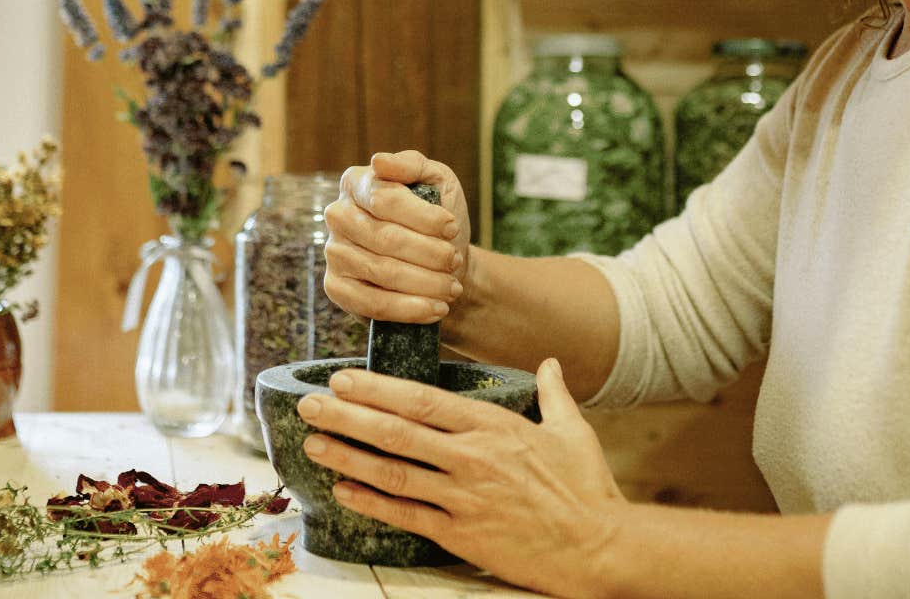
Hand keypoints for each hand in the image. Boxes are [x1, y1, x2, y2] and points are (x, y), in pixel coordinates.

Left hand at [297, 358, 626, 597]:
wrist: (600, 547)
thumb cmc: (588, 488)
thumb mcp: (573, 431)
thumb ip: (553, 393)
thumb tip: (549, 362)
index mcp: (495, 427)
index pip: (424, 401)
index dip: (378, 388)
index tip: (344, 378)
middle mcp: (473, 459)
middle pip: (397, 432)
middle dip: (348, 415)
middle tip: (309, 404)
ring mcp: (464, 498)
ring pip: (393, 473)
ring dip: (348, 456)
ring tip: (314, 443)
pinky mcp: (462, 535)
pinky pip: (407, 515)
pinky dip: (371, 502)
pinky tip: (344, 491)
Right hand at [323, 150, 470, 324]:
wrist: (443, 267)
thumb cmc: (439, 221)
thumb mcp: (437, 182)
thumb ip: (412, 165)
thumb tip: (378, 161)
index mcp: (356, 182)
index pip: (385, 197)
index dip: (423, 216)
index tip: (452, 229)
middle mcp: (338, 215)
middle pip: (385, 237)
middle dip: (428, 253)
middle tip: (454, 262)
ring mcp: (333, 253)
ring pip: (382, 271)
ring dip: (424, 283)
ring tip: (452, 288)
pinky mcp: (336, 289)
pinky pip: (371, 303)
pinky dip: (408, 309)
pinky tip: (435, 309)